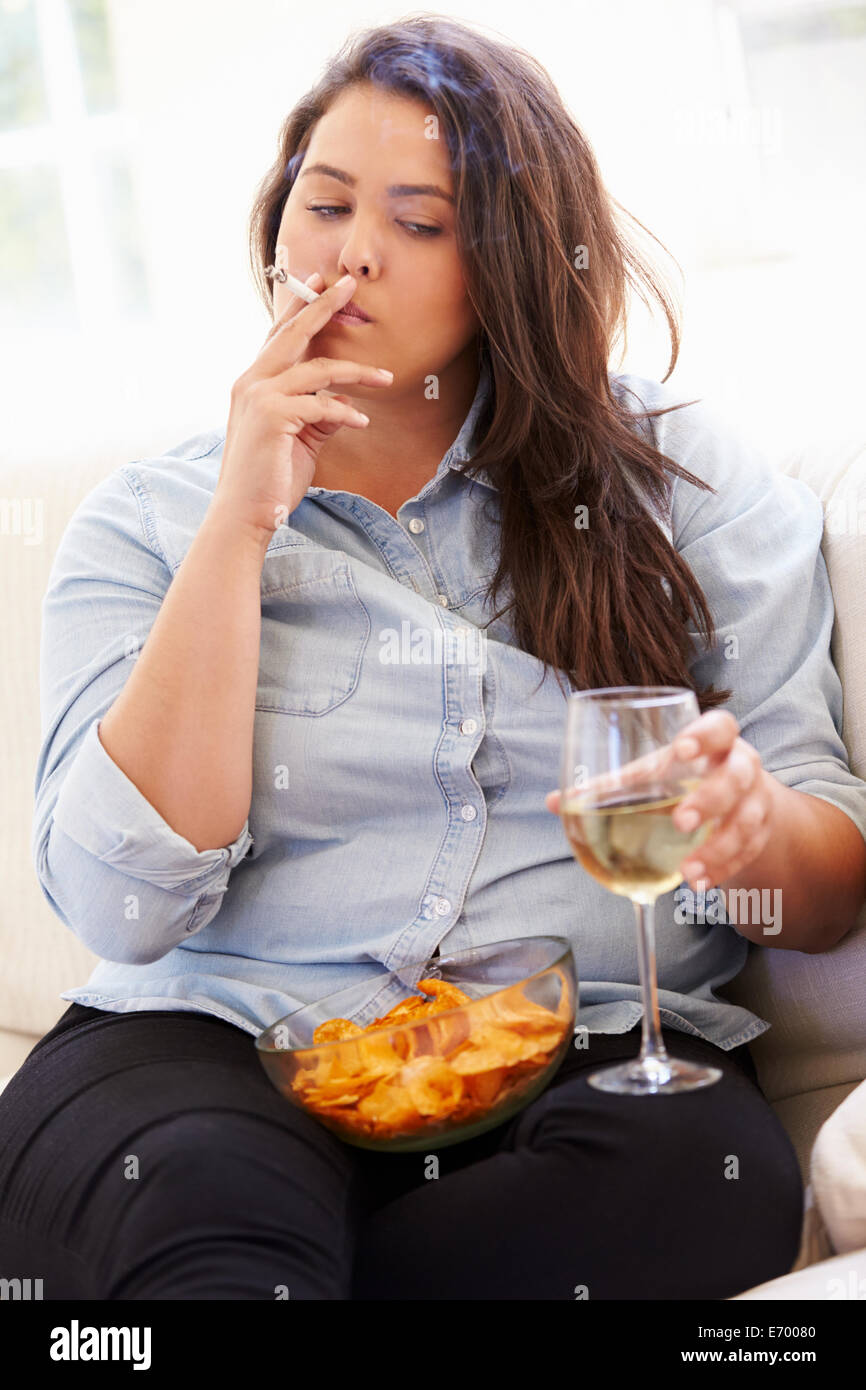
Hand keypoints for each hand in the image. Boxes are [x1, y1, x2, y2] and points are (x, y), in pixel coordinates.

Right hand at [212, 270, 394, 542]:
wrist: (244, 515)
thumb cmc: (269, 481)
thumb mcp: (299, 441)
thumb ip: (317, 416)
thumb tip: (345, 402)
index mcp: (253, 384)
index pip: (278, 336)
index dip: (300, 307)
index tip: (319, 282)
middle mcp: (251, 382)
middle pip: (292, 332)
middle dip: (322, 304)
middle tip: (348, 283)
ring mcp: (259, 397)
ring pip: (318, 368)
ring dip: (358, 371)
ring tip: (386, 376)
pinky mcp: (273, 416)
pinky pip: (322, 404)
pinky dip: (346, 411)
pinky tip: (362, 421)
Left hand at [545, 709, 773, 892]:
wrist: (739, 801)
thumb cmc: (682, 778)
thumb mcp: (653, 774)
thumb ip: (611, 786)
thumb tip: (552, 801)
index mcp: (714, 740)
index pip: (719, 726)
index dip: (703, 735)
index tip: (681, 749)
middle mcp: (741, 766)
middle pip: (736, 776)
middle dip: (710, 799)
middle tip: (680, 821)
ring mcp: (755, 801)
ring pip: (747, 821)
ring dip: (718, 848)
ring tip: (688, 873)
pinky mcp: (759, 835)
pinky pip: (747, 853)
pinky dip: (723, 870)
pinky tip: (699, 884)